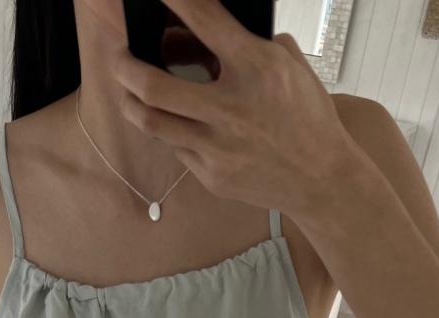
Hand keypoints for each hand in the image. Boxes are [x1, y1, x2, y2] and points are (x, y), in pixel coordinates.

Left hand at [111, 0, 358, 221]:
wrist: (320, 179)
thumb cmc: (307, 120)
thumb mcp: (289, 66)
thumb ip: (250, 44)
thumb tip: (204, 32)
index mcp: (256, 68)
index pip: (204, 19)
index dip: (174, 0)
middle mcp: (231, 107)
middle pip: (153, 85)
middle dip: (125, 68)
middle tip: (119, 59)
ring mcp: (218, 146)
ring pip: (152, 123)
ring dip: (132, 103)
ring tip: (129, 93)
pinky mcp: (212, 175)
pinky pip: (177, 149)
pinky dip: (172, 133)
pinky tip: (177, 126)